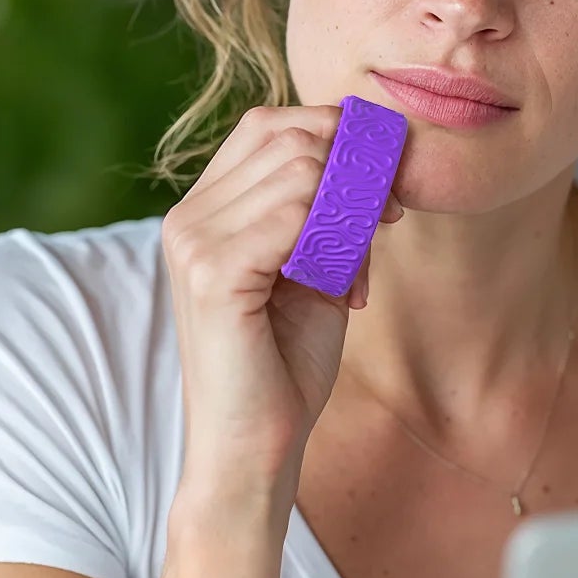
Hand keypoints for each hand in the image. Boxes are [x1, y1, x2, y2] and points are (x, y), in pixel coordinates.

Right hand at [162, 103, 402, 525]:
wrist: (252, 452)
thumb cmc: (283, 367)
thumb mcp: (316, 272)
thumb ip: (330, 214)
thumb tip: (373, 161)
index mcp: (203, 212)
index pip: (268, 125)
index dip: (334, 136)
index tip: (383, 180)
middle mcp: (188, 218)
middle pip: (287, 136)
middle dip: (354, 166)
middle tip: (390, 215)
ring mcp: (194, 243)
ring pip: (299, 168)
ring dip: (354, 207)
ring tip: (362, 267)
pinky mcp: (214, 276)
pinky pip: (294, 215)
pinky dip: (339, 239)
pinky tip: (348, 286)